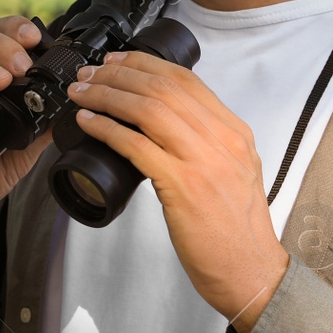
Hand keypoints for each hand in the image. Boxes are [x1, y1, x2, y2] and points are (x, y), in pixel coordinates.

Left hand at [65, 50, 289, 332]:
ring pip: (148, 109)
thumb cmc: (236, 230)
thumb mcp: (234, 172)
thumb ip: (208, 145)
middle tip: (89, 75)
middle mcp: (222, 139)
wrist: (251, 270)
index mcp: (233, 132)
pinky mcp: (182, 187)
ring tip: (82, 94)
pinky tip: (88, 123)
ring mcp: (203, 161)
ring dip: (108, 96)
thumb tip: (167, 126)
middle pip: (162, 88)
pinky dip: (107, 128)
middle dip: (119, 75)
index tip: (117, 62)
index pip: (186, 81)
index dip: (145, 64)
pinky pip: (136, 145)